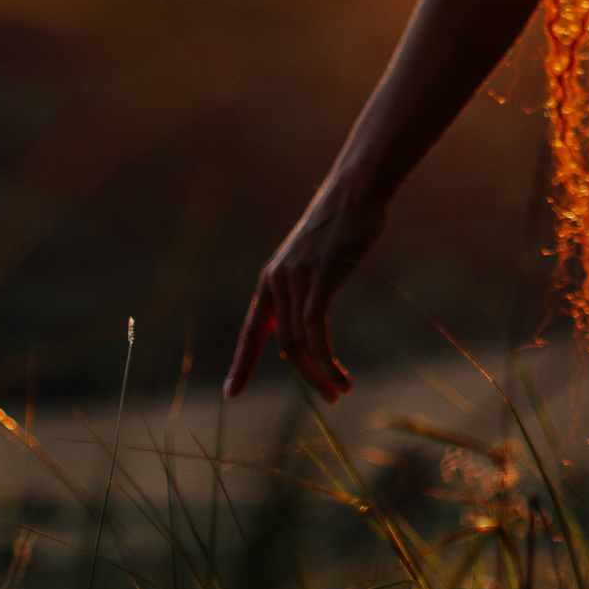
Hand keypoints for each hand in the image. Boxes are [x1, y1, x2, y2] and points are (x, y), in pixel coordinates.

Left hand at [225, 174, 387, 401]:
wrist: (356, 190)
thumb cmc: (342, 225)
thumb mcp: (314, 260)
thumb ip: (305, 290)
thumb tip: (306, 328)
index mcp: (270, 279)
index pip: (251, 330)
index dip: (242, 363)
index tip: (232, 393)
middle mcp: (276, 280)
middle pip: (284, 344)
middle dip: (306, 377)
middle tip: (331, 398)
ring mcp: (296, 278)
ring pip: (300, 342)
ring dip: (320, 374)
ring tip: (341, 391)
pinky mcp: (319, 276)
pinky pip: (316, 329)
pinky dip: (326, 358)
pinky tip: (339, 375)